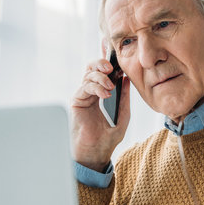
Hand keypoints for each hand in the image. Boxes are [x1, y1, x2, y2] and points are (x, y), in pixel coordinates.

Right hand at [71, 46, 129, 171]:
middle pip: (92, 68)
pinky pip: (85, 87)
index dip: (106, 60)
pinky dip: (96, 87)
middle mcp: (91, 93)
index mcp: (101, 94)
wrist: (95, 154)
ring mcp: (82, 96)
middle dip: (101, 63)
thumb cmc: (107, 139)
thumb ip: (124, 98)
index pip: (103, 72)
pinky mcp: (76, 102)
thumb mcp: (123, 116)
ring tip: (110, 88)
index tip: (114, 50)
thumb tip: (127, 80)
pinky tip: (105, 94)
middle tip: (111, 67)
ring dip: (101, 77)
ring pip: (88, 75)